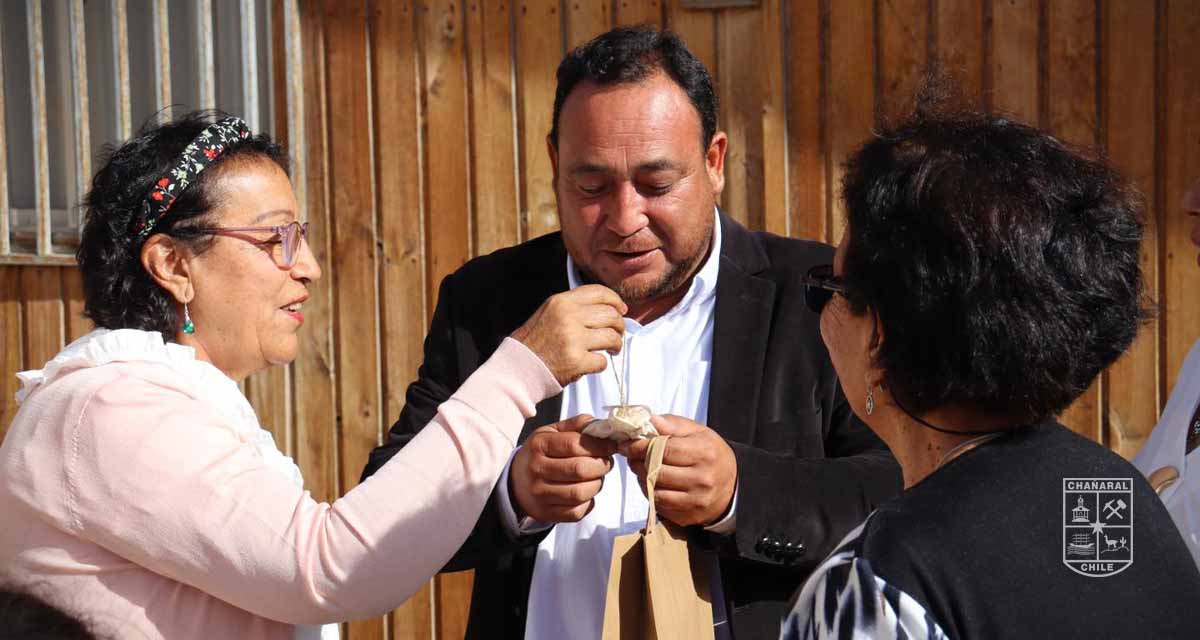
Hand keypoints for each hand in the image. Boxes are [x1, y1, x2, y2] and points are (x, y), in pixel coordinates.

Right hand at [510, 284, 626, 385]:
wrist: (517, 367)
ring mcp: (573, 339)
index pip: (599, 292)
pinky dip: (600, 364)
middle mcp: (568, 317)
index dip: (615, 301)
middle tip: (616, 335)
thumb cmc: (534, 342)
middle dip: (619, 326)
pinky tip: (590, 364)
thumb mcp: (548, 312)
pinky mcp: (576, 361)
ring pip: (612, 337)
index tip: (621, 310)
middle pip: (611, 315)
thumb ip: (574, 308)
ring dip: (616, 345)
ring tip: (611, 350)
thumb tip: (608, 309)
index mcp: (562, 302)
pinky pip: (602, 361)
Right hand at [510, 415, 618, 522]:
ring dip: (597, 484)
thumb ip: (578, 425)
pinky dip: (589, 502)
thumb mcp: (553, 432)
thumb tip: (604, 426)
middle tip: (605, 462)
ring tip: (596, 477)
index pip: (574, 444)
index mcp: (539, 445)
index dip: (599, 445)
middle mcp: (537, 470)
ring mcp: (540, 494)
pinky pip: (577, 511)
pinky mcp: (547, 513)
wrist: (517, 482)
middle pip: (580, 470)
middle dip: (602, 465)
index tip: (610, 446)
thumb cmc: (541, 454)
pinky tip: (586, 492)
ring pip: (581, 493)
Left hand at [618, 415, 736, 526]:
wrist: (732, 485)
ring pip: (655, 491)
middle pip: (657, 471)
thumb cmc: (710, 453)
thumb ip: (673, 424)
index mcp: (704, 453)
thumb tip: (650, 420)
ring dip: (642, 479)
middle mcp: (702, 479)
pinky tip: (653, 483)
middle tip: (633, 456)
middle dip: (638, 462)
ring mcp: (696, 501)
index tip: (628, 444)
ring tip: (642, 468)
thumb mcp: (698, 432)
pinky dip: (651, 493)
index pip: (664, 450)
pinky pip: (659, 505)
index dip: (641, 447)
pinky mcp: (689, 516)